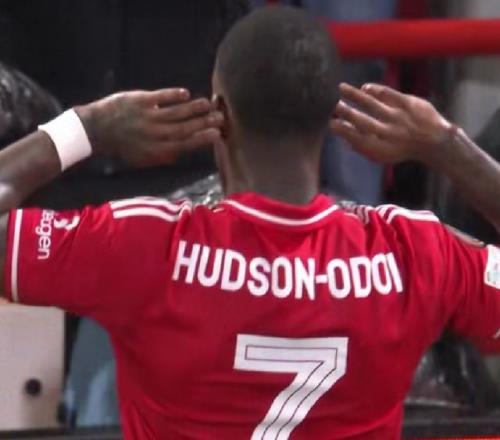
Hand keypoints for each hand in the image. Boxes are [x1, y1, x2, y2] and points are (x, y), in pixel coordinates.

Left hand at [76, 88, 222, 166]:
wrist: (96, 130)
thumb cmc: (122, 146)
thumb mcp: (143, 158)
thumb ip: (164, 155)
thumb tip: (186, 149)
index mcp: (156, 150)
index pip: (184, 144)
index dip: (202, 139)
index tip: (216, 134)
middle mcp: (153, 135)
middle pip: (184, 128)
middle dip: (204, 122)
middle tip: (219, 117)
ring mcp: (146, 117)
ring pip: (175, 112)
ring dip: (194, 108)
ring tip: (208, 103)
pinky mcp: (139, 101)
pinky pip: (160, 97)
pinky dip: (173, 95)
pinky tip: (185, 93)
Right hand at [330, 83, 452, 163]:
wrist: (434, 141)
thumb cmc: (401, 149)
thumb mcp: (382, 155)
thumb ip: (362, 147)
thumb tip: (344, 137)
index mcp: (380, 148)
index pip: (356, 138)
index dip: (342, 130)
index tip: (330, 123)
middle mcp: (388, 133)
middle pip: (362, 121)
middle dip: (345, 112)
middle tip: (332, 104)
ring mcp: (399, 117)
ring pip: (373, 104)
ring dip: (355, 95)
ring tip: (341, 88)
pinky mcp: (409, 104)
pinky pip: (388, 94)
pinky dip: (375, 90)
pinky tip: (365, 88)